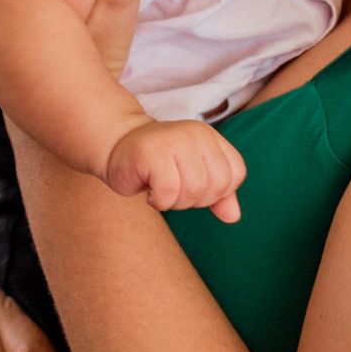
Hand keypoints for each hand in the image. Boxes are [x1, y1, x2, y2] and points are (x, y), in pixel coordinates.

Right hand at [103, 119, 246, 221]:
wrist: (116, 146)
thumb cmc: (157, 165)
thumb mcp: (192, 176)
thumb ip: (218, 195)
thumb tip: (233, 216)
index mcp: (209, 137)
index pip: (234, 174)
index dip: (217, 193)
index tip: (193, 187)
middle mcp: (195, 134)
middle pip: (215, 186)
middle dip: (195, 200)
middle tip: (173, 190)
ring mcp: (174, 141)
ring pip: (193, 191)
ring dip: (175, 203)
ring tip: (161, 191)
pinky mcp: (152, 153)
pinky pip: (168, 193)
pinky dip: (159, 202)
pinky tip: (149, 193)